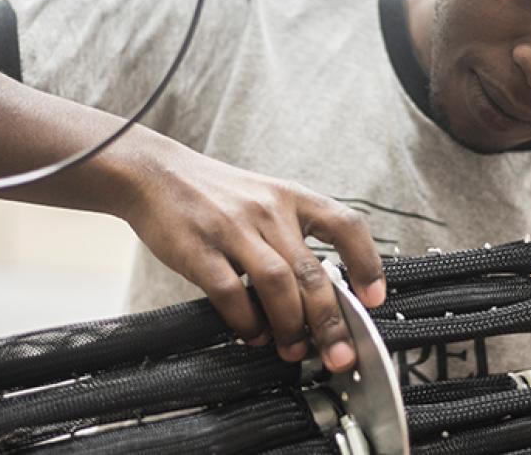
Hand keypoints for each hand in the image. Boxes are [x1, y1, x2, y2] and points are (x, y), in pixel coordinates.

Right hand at [121, 142, 385, 372]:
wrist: (155, 174)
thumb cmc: (214, 194)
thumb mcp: (263, 198)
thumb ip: (291, 238)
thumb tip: (320, 296)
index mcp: (290, 196)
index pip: (344, 224)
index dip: (366, 263)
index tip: (375, 299)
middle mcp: (267, 210)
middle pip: (312, 270)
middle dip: (331, 321)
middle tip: (340, 356)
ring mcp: (233, 228)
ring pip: (277, 283)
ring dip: (290, 325)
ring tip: (293, 350)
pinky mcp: (199, 248)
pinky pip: (230, 291)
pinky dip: (246, 321)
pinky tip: (252, 335)